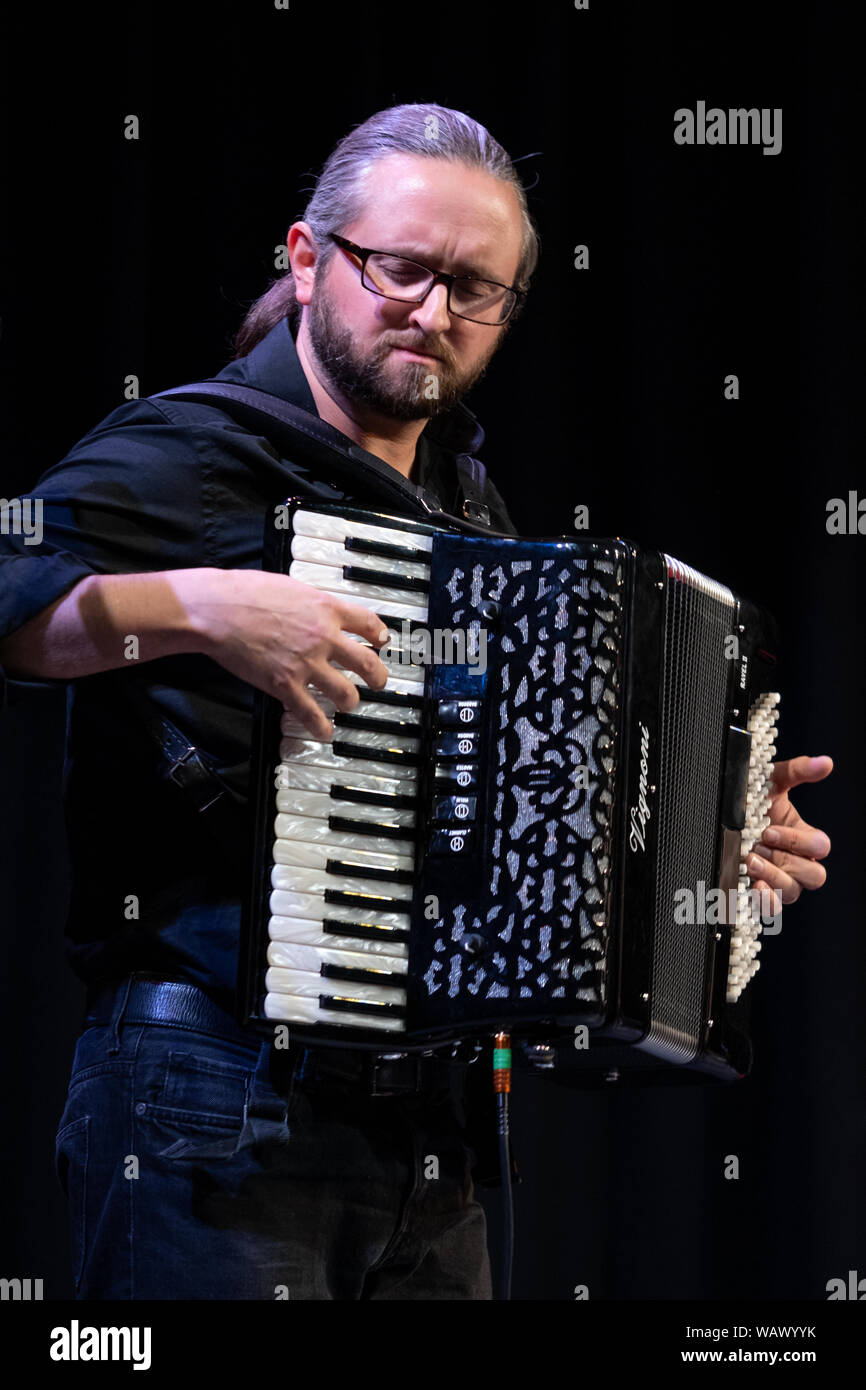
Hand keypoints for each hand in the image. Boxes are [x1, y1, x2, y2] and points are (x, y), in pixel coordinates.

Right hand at [184, 568, 389, 738]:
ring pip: (346, 693)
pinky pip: (312, 714)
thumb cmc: (244, 592)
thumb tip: (318, 610)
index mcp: (326, 608)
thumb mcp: (290, 587)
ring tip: (348, 703)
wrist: (216, 610)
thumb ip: (310, 603)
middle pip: (368, 663)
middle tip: (378, 682)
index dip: (380, 636)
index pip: (369, 624)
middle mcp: (323, 637)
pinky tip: (324, 731)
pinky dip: (322, 727)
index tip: (381, 643)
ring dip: (350, 702)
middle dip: (379, 677)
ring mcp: (306, 664)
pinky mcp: (285, 685)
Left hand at [744, 754, 832, 915]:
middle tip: (758, 846)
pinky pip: (773, 909)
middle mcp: (796, 863)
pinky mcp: (762, 895)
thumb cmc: (750, 801)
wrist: (719, 817)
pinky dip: (766, 901)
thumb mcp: (770, 782)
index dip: (797, 842)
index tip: (768, 830)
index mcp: (804, 838)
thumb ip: (796, 771)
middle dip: (785, 860)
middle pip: (814, 875)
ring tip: (749, 860)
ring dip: (772, 876)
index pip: (820, 848)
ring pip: (793, 892)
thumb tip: (825, 762)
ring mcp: (781, 881)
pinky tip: (754, 887)